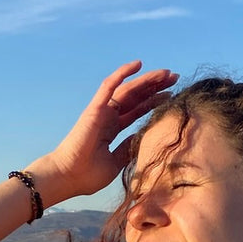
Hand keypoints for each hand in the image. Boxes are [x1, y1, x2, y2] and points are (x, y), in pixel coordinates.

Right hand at [43, 61, 178, 199]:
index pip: (137, 111)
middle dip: (155, 87)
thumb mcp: (116, 163)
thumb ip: (128, 149)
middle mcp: (107, 117)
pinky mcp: (94, 109)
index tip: (172, 95)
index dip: (154, 101)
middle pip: (136, 97)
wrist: (68, 177)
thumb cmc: (87, 175)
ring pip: (128, 89)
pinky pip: (109, 86)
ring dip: (147, 80)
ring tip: (166, 73)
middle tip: (175, 77)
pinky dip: (122, 73)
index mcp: (111, 129)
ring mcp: (100, 111)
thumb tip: (143, 139)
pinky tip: (138, 64)